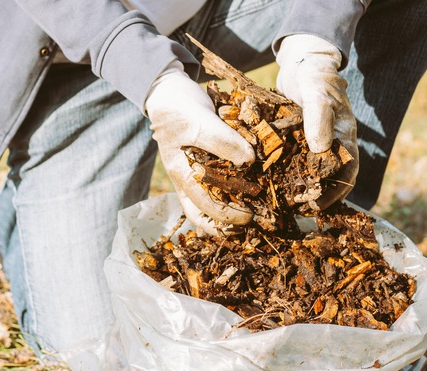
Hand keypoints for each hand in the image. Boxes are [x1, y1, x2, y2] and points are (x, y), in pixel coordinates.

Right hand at [145, 62, 255, 233]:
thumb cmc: (180, 107)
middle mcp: (186, 179)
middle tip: (257, 220)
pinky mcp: (205, 165)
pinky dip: (233, 193)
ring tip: (254, 214)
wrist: (170, 93)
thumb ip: (222, 141)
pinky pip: (218, 186)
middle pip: (204, 213)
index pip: (202, 206)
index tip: (251, 216)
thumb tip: (249, 161)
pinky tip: (250, 193)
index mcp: (181, 174)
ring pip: (210, 204)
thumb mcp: (199, 120)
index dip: (227, 215)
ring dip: (231, 212)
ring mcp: (195, 174)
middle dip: (229, 222)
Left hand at [276, 34, 358, 209]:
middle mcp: (330, 143)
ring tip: (281, 202)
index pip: (347, 171)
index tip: (318, 206)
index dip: (336, 192)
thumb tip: (319, 149)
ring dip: (299, 188)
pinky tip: (267, 182)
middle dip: (315, 195)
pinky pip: (292, 161)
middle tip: (296, 210)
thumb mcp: (317, 93)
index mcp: (344, 136)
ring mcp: (312, 142)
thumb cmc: (315, 76)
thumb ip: (318, 117)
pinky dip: (284, 173)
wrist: (302, 62)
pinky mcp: (296, 139)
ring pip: (309, 172)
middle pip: (328, 178)